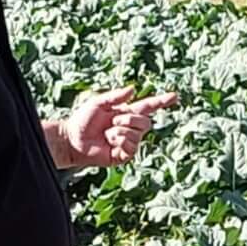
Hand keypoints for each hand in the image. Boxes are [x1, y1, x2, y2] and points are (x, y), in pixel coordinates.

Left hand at [58, 86, 178, 166]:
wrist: (72, 140)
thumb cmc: (82, 120)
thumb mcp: (98, 102)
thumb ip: (115, 96)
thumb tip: (133, 89)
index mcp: (125, 113)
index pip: (148, 107)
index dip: (161, 101)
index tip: (174, 96)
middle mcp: (129, 128)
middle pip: (145, 122)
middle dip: (130, 120)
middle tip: (113, 121)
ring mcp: (127, 142)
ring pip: (137, 135)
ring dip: (121, 132)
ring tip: (107, 134)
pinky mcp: (123, 156)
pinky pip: (131, 147)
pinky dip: (120, 142)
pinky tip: (110, 143)